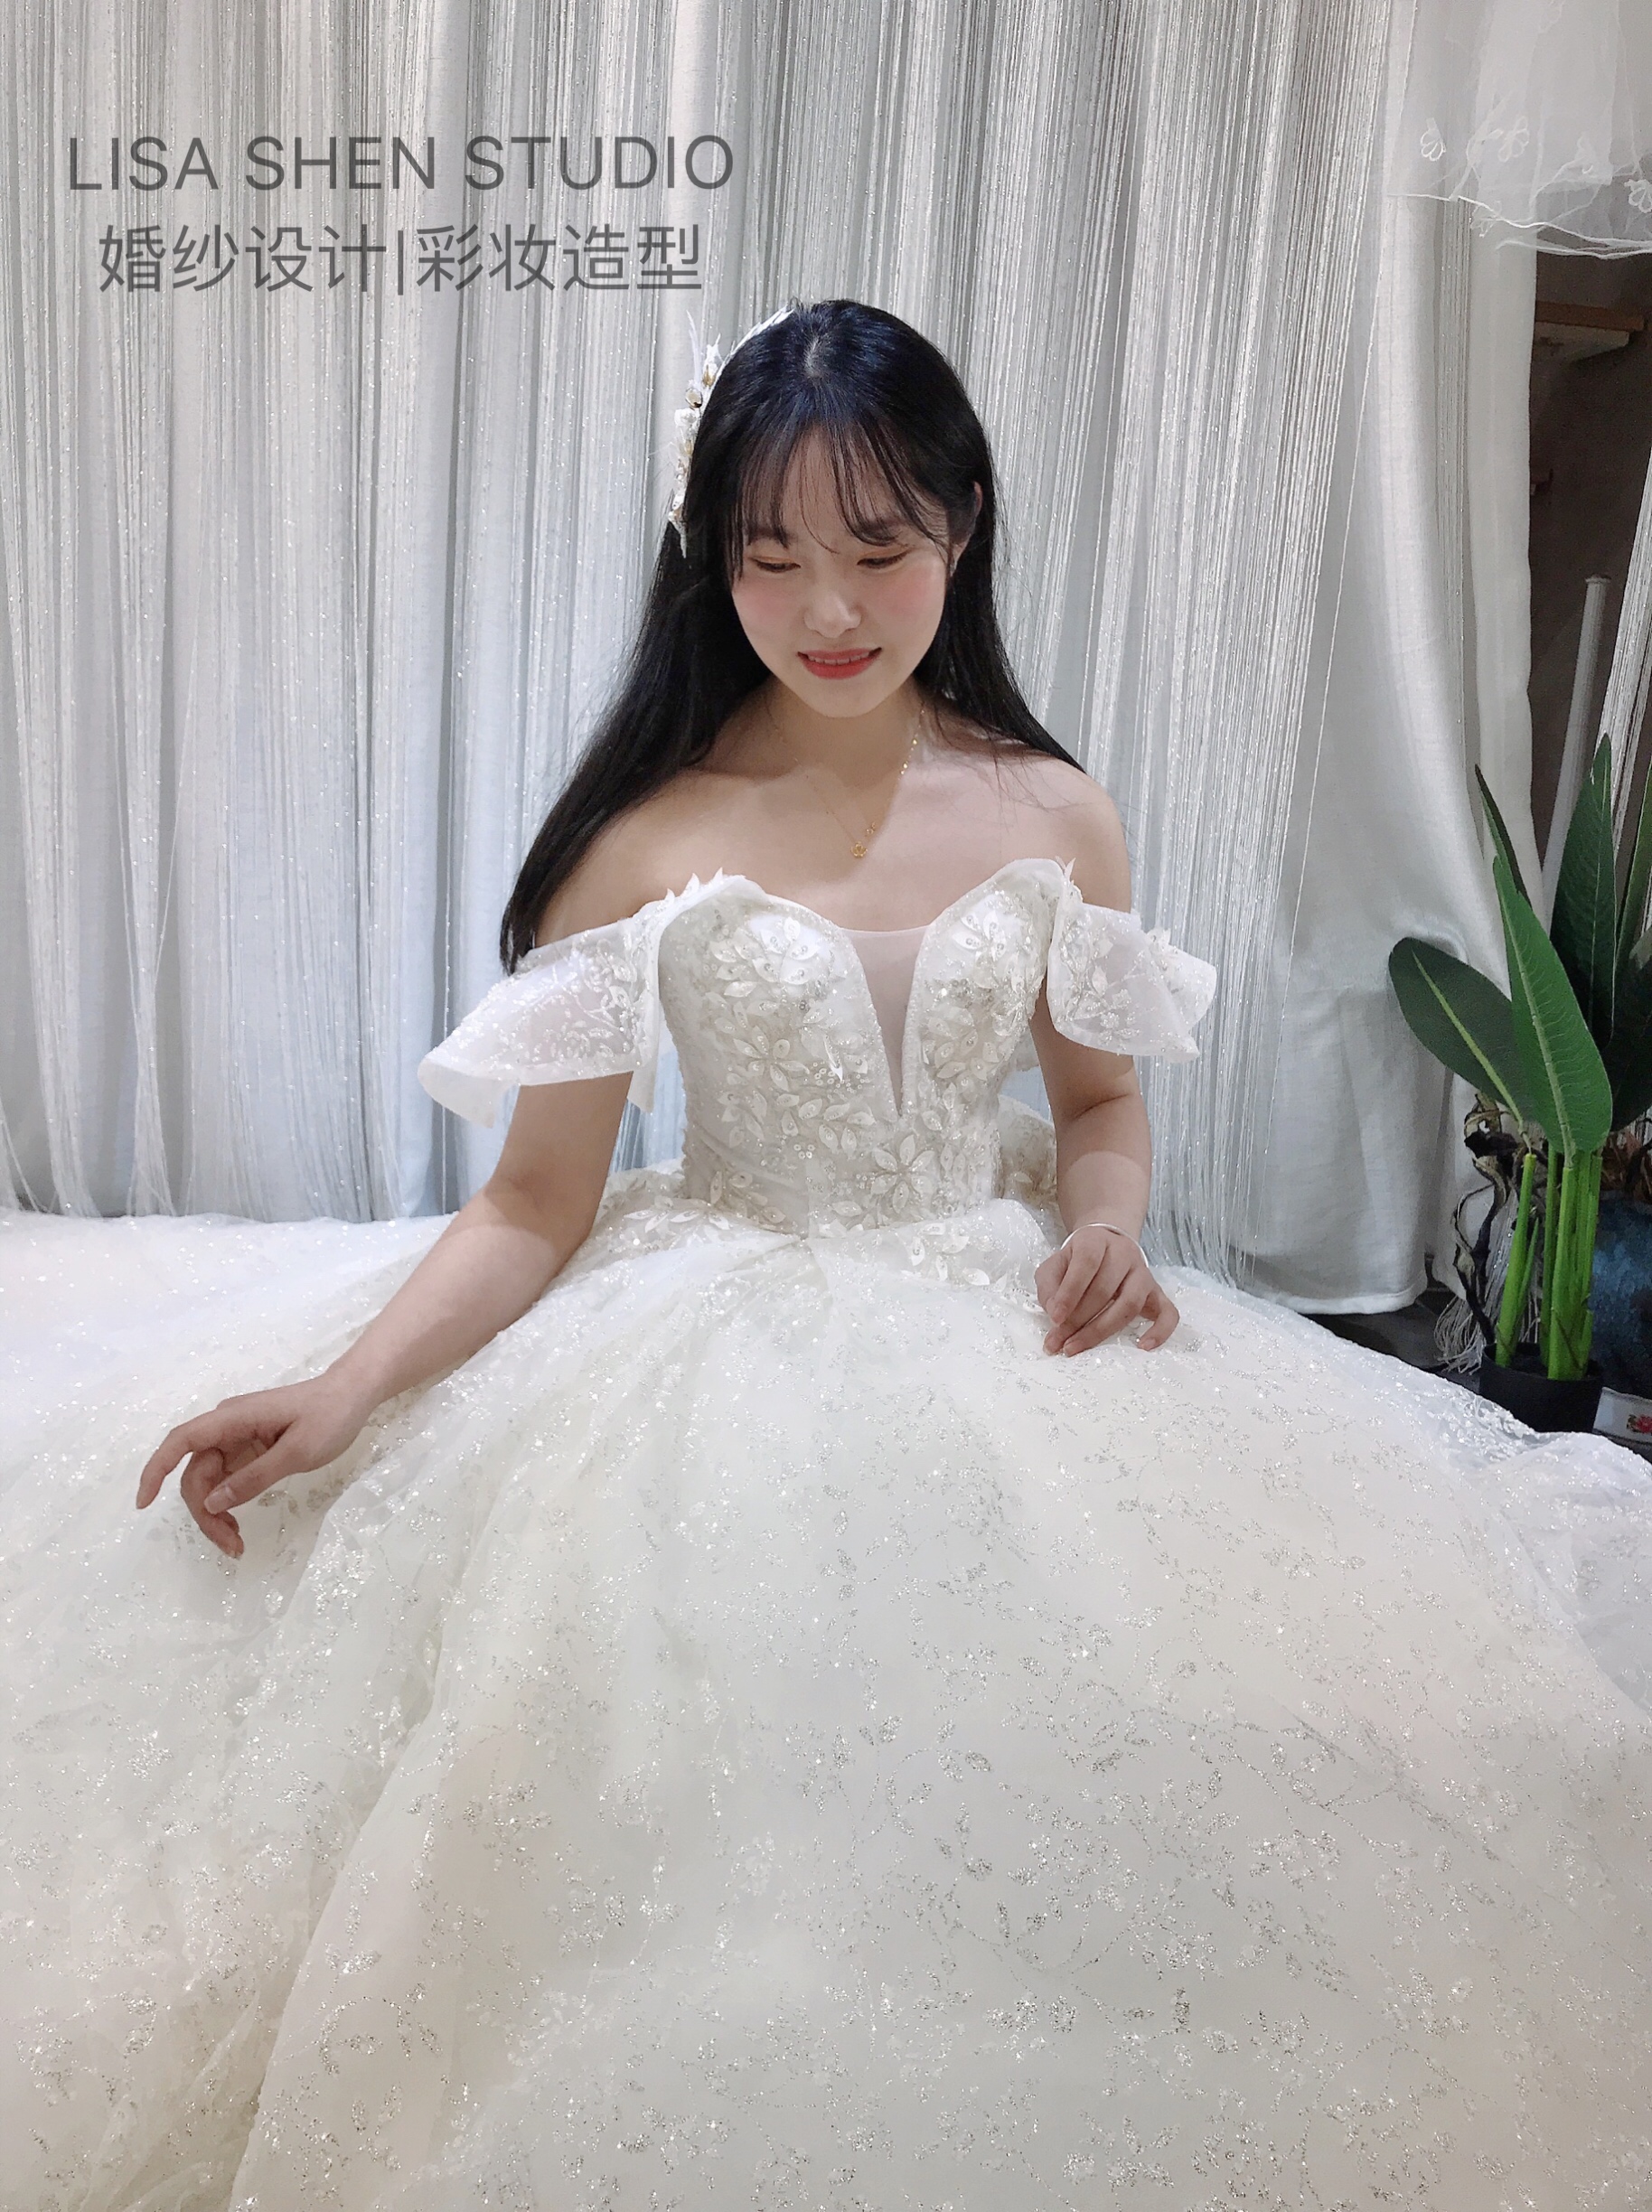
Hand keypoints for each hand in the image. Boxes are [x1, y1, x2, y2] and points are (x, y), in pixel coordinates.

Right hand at [135, 1376, 372, 1556]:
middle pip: (196, 1473)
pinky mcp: (249, 1449)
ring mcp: (238, 1439)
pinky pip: (227, 1479)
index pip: (181, 1441)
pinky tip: (238, 1527)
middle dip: (204, 1512)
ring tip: (236, 1545)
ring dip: (215, 1514)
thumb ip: (254, 1477)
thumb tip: (212, 1502)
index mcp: (234, 1419)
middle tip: (230, 1547)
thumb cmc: (329, 1416)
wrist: (353, 1394)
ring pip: (210, 1481)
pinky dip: (229, 1504)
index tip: (142, 1503)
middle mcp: (227, 1427)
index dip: (156, 1470)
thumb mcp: (296, 1452)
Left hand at [1036, 1223, 1178, 1355]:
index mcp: (1096, 1241)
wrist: (1106, 1248)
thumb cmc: (1077, 1262)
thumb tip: (1054, 1312)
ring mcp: (1144, 1275)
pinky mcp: (1157, 1294)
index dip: (1069, 1292)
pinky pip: (1169, 1313)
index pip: (1086, 1263)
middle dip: (1078, 1320)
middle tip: (1058, 1341)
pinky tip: (1142, 1347)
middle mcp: (1124, 1255)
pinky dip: (1160, 1332)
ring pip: (1130, 1303)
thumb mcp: (1055, 1265)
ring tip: (1077, 1346)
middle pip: (1105, 1289)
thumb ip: (1049, 1285)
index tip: (1054, 1318)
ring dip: (1102, 1330)